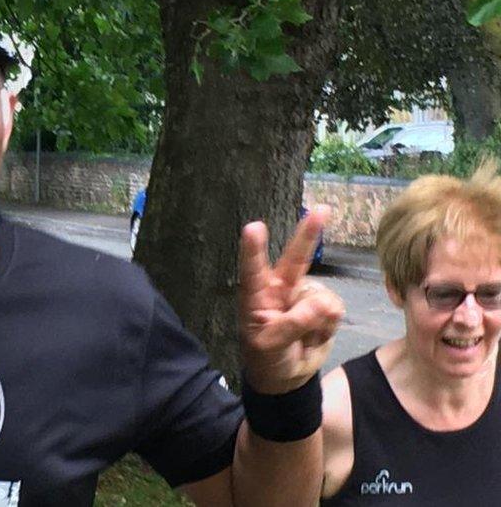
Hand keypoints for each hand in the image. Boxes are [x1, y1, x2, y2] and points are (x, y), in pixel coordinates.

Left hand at [238, 205, 344, 394]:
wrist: (286, 377)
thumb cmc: (266, 358)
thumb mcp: (270, 345)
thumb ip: (293, 324)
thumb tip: (324, 304)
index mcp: (255, 296)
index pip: (253, 270)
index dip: (253, 249)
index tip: (253, 227)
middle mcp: (280, 289)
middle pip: (296, 258)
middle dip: (308, 234)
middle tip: (322, 210)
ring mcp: (303, 296)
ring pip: (321, 296)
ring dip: (318, 319)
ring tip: (303, 337)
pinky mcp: (323, 308)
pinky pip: (334, 309)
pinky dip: (328, 326)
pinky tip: (315, 335)